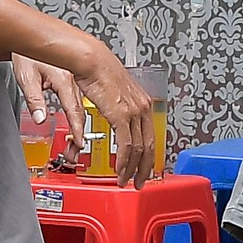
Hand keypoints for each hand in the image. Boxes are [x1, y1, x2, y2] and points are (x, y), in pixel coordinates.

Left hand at [12, 55, 85, 165]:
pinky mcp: (74, 80)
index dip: (78, 129)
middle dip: (79, 134)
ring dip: (81, 126)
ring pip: (82, 107)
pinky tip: (78, 125)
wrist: (30, 39)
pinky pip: (82, 100)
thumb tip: (40, 118)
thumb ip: (34, 99)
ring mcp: (76, 79)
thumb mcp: (26, 77)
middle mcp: (74, 80)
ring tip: (76, 144)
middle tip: (74, 152)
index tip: (79, 143)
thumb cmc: (26, 55)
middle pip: (81, 112)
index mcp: (65, 79)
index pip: (74, 110)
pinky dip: (81, 115)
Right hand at [70, 44, 154, 188]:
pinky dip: (124, 161)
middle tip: (139, 182)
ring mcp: (134, 112)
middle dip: (144, 169)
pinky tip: (120, 170)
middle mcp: (143, 108)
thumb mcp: (115, 93)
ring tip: (126, 180)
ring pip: (139, 149)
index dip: (148, 156)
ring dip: (132, 169)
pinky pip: (127, 145)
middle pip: (149, 146)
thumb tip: (117, 118)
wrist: (92, 61)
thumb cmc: (98, 72)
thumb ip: (119, 107)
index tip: (143, 168)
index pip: (151, 136)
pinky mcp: (122, 116)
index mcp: (143, 103)